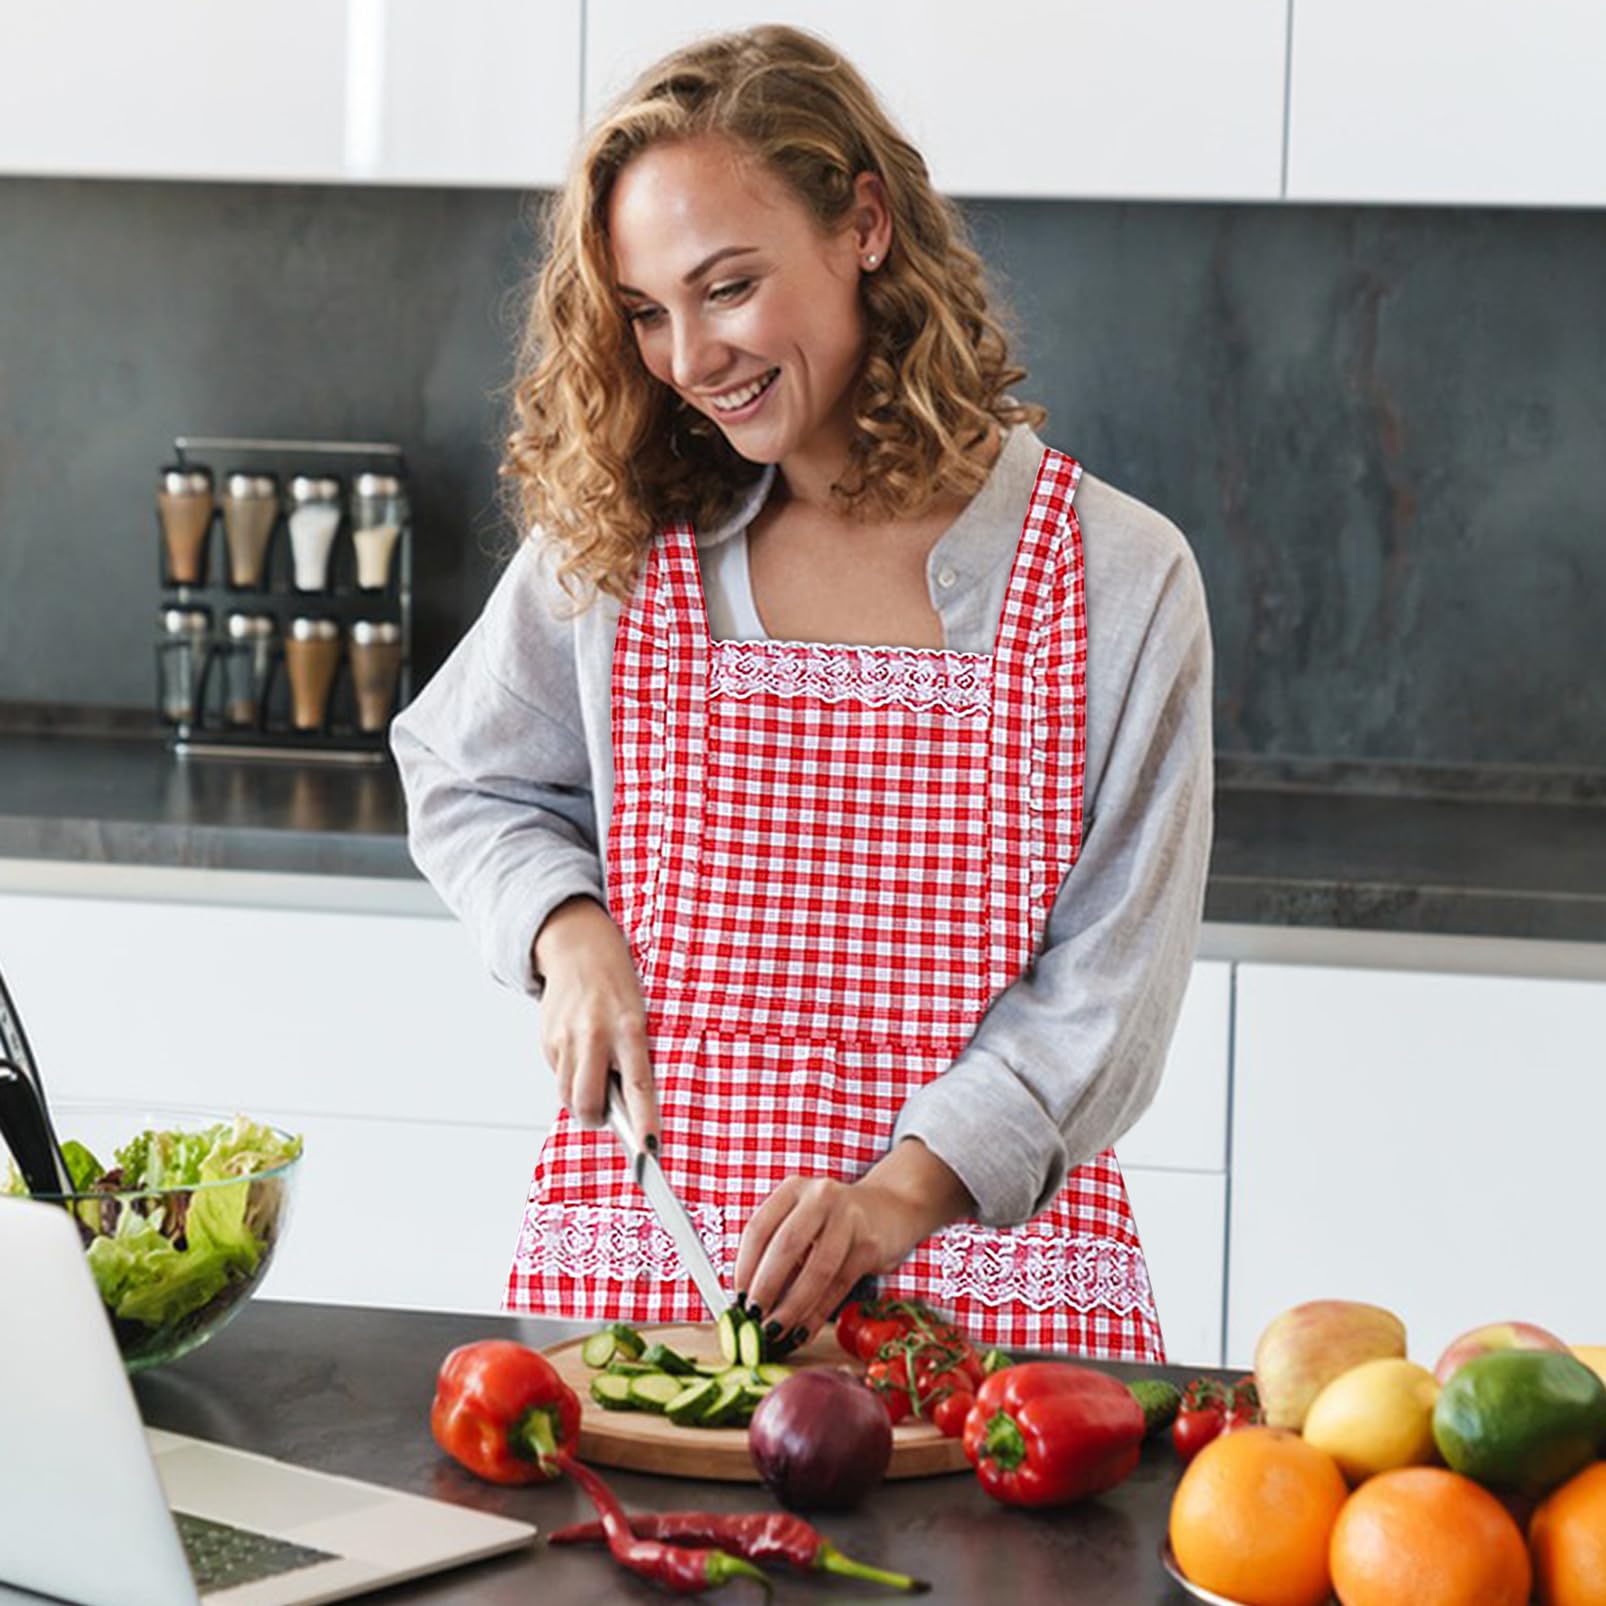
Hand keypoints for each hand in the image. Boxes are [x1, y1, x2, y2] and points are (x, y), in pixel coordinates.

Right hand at [531, 896, 657, 1144]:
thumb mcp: (638, 1016)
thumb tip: (626, 1109)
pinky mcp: (546, 1039)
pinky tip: (579, 1054)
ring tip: (594, 1079)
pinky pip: (558, 1076)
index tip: (651, 1150)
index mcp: (630, 1028)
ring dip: (581, 1101)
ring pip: (568, 1095)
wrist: (580, 948)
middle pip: (588, 1102)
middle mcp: (596, 1034)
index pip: (639, 1086)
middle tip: (605, 1117)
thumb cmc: (618, 987)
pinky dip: (569, 1077)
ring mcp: (566, 1038)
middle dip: (596, 1120)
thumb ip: (632, 1058)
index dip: (644, 1121)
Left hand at [733, 1140, 973, 1345]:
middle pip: (786, 1246)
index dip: (745, 1267)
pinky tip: (803, 1331)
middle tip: (754, 1319)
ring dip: (793, 1306)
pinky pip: (839, 1286)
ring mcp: (848, 1219)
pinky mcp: (869, 1245)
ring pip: (816, 1269)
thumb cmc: (834, 1221)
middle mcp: (820, 1197)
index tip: (737, 1299)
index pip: (759, 1229)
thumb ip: (777, 1251)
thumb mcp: (803, 1221)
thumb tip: (748, 1300)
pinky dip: (818, 1314)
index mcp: (793, 1189)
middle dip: (766, 1288)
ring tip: (776, 1331)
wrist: (892, 1208)